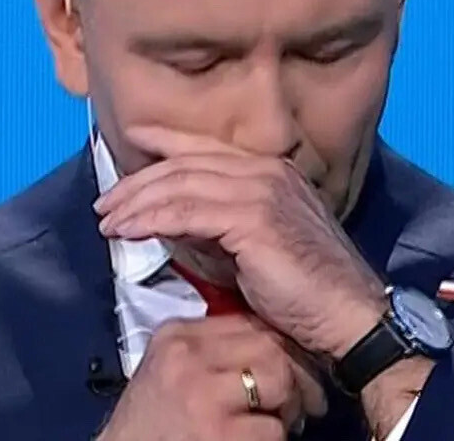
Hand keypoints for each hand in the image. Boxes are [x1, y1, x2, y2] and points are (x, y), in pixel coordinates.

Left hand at [95, 125, 387, 359]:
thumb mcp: (247, 249)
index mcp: (270, 172)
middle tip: (106, 202)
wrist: (347, 316)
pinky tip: (127, 231)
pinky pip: (186, 212)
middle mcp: (266, 171)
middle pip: (185, 164)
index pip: (205, 148)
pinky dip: (150, 220)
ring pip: (180, 185)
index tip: (131, 138)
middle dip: (138, 181)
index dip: (165, 140)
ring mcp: (261, 190)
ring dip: (136, 202)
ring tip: (107, 220)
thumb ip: (211, 227)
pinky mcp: (253, 217)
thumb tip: (166, 220)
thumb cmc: (301, 293)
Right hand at [98, 314, 327, 440]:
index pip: (247, 322)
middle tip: (293, 403)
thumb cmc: (150, 422)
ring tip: (268, 426)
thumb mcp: (167, 369)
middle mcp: (187, 358)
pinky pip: (274, 430)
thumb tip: (268, 343)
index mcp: (176, 337)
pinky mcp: (219, 433)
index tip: (282, 370)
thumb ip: (208, 351)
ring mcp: (202, 395)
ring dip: (284, 411)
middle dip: (291, 377)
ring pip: (278, 383)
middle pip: (269, 346)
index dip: (275, 347)